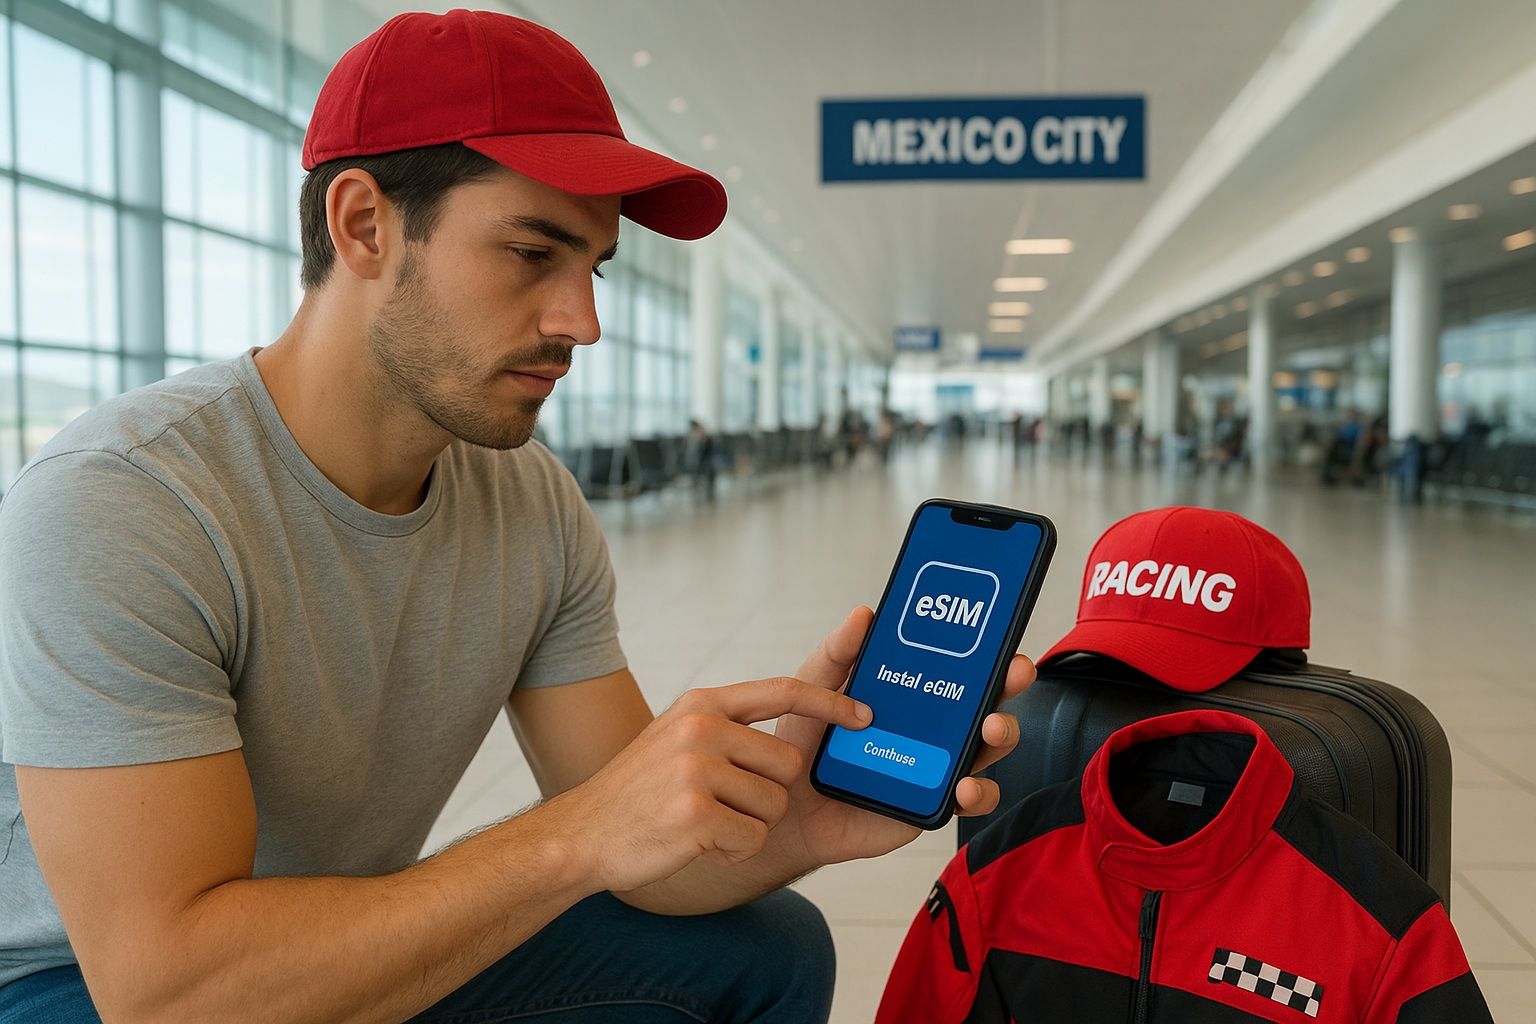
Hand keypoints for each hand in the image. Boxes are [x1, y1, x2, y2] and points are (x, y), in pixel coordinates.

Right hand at [545, 677, 871, 893]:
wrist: (580, 835)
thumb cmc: (639, 794)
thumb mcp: (677, 739)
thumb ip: (728, 729)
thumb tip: (791, 744)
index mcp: (703, 704)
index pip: (784, 690)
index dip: (830, 702)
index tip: (864, 715)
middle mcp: (702, 728)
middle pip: (789, 764)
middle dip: (769, 795)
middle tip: (722, 805)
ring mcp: (696, 769)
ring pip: (774, 805)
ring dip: (748, 827)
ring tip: (703, 823)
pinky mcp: (694, 814)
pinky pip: (752, 840)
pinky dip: (732, 853)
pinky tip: (696, 844)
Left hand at [775, 606, 1036, 867]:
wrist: (786, 804)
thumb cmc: (804, 744)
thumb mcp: (812, 688)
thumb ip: (837, 653)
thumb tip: (864, 614)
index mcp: (908, 692)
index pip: (954, 665)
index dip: (982, 649)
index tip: (998, 633)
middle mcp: (930, 727)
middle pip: (985, 700)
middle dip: (1007, 683)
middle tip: (1014, 672)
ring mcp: (936, 766)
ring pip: (988, 748)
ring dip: (1002, 735)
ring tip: (990, 728)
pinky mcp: (932, 804)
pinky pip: (969, 799)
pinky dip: (978, 792)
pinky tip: (965, 786)